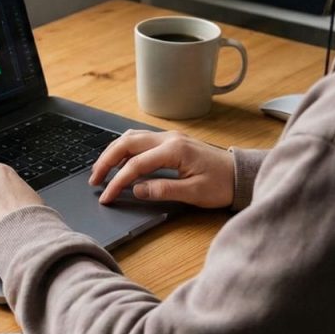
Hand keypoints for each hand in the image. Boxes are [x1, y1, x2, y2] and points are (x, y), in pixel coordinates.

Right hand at [89, 130, 234, 207]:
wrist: (240, 175)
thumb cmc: (221, 185)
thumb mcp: (194, 193)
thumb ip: (163, 190)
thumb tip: (137, 190)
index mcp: (174, 150)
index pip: (136, 164)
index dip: (117, 181)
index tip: (107, 196)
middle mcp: (169, 138)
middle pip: (127, 143)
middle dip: (107, 160)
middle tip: (94, 180)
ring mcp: (169, 137)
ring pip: (131, 137)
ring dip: (113, 152)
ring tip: (102, 170)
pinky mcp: (171, 141)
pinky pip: (140, 139)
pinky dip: (125, 148)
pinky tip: (119, 161)